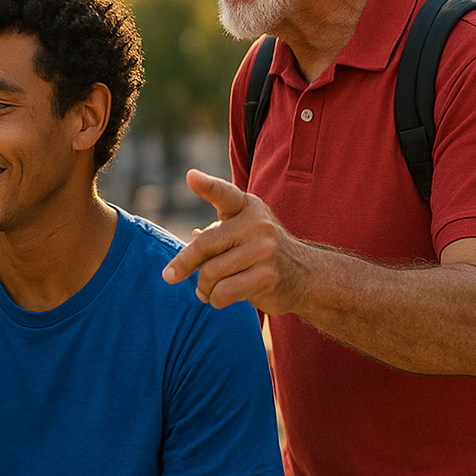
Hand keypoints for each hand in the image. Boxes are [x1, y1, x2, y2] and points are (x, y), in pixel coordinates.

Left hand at [161, 168, 306, 314]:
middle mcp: (257, 224)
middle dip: (183, 264)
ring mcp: (264, 250)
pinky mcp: (267, 277)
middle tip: (170, 276)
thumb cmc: (262, 251)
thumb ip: (218, 233)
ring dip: (203, 287)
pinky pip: (223, 292)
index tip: (190, 177)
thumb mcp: (243, 232)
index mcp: (247, 207)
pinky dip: (215, 299)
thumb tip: (194, 237)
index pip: (224, 194)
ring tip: (207, 290)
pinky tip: (220, 298)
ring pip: (211, 273)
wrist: (306, 275)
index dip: (207, 186)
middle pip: (204, 245)